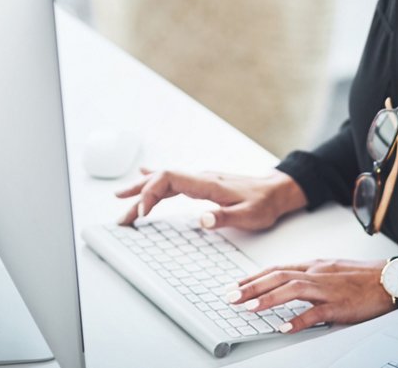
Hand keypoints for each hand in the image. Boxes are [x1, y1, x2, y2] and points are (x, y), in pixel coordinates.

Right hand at [115, 167, 306, 229]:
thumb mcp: (249, 216)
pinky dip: (154, 183)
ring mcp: (200, 179)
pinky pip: (172, 181)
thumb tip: (200, 219)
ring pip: (164, 180)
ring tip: (120, 199)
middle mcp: (201, 178)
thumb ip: (224, 217)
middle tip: (120, 215)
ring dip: (142, 190)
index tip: (143, 213)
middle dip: (138, 195)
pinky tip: (143, 178)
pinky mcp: (202, 184)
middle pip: (161, 179)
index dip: (151, 192)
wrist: (277, 191)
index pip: (169, 179)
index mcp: (208, 183)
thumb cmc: (264, 204)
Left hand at [227, 259, 394, 332]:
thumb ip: (309, 276)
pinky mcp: (339, 305)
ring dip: (269, 299)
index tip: (236, 286)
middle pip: (279, 276)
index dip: (254, 277)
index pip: (277, 269)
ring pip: (293, 289)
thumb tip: (287, 282)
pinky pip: (316, 313)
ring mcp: (328, 289)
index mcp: (314, 265)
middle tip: (231, 297)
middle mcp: (317, 274)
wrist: (390, 279)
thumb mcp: (331, 270)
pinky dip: (298, 320)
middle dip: (252, 287)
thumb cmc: (362, 277)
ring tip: (249, 308)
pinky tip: (284, 328)